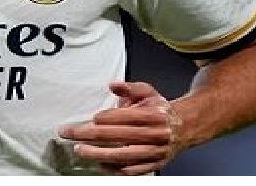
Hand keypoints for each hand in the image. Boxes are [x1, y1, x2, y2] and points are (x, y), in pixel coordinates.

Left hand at [58, 81, 183, 175]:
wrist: (185, 128)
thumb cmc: (160, 110)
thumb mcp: (149, 92)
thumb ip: (130, 87)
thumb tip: (112, 85)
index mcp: (154, 115)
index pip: (126, 117)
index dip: (107, 118)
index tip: (92, 118)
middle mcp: (155, 135)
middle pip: (119, 136)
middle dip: (90, 135)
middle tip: (70, 133)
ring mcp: (155, 152)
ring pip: (123, 156)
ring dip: (98, 154)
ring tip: (79, 150)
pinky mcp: (153, 165)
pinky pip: (131, 170)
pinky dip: (113, 168)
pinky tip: (98, 163)